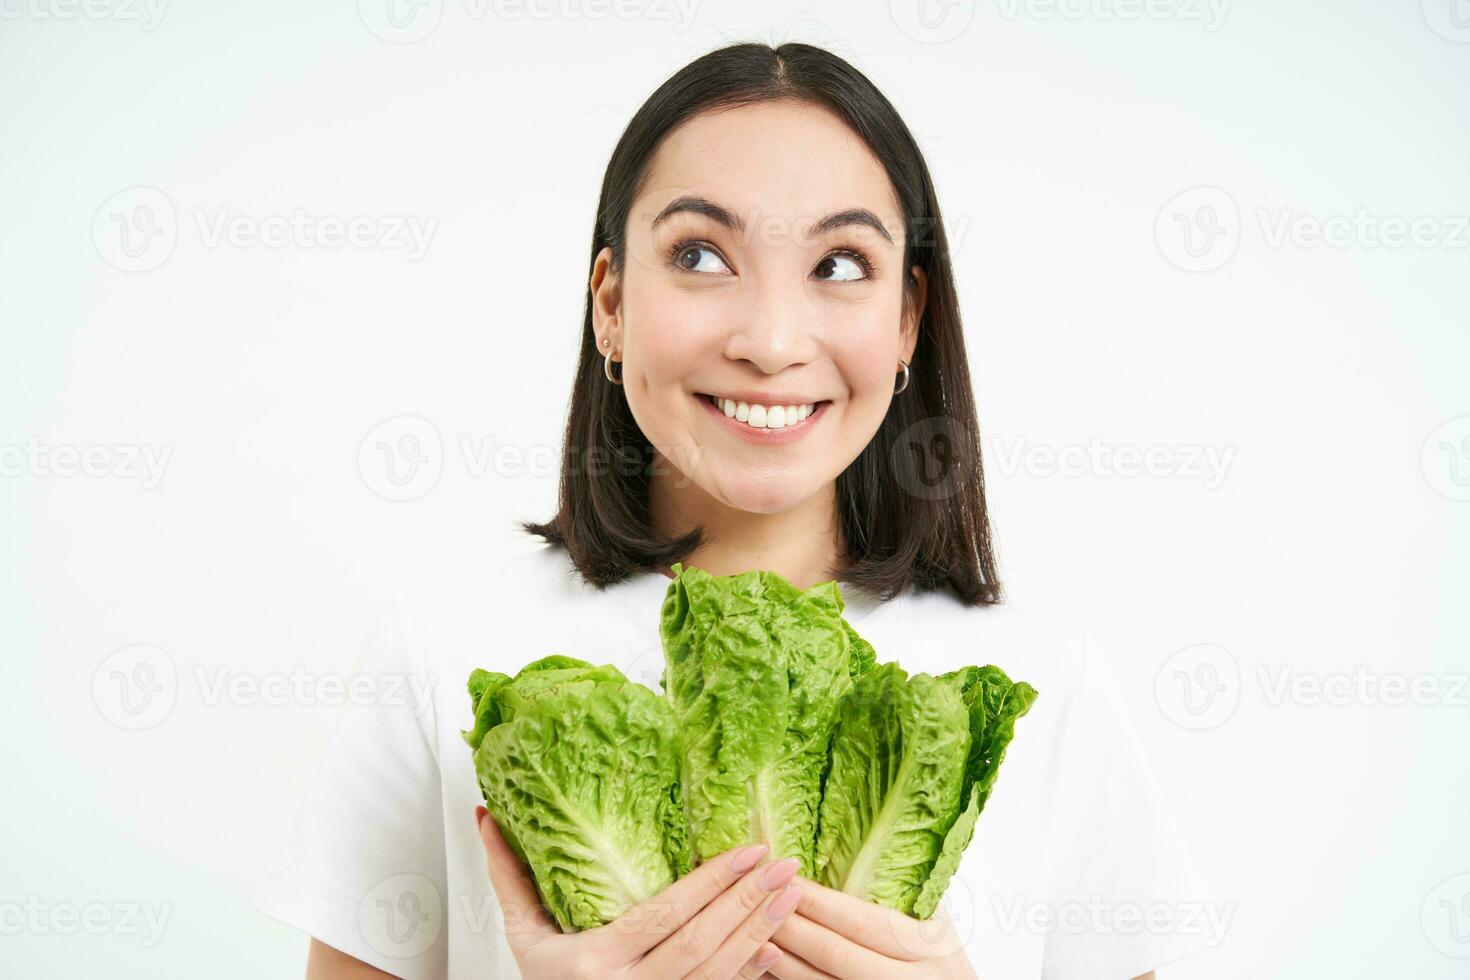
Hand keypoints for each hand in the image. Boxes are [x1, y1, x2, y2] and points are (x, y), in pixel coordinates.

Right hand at [475, 805, 800, 978]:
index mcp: (595, 964)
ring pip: (718, 973)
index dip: (711, 882)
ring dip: (760, 931)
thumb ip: (508, 874)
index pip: (665, 915)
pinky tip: (772, 946)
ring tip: (790, 895)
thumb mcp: (520, 934)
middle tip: (784, 866)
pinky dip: (749, 973)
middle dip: (748, 901)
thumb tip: (486, 817)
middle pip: (701, 942)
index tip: (748, 851)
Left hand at [765, 876, 976, 978]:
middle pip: (834, 953)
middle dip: (790, 924)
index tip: (785, 876)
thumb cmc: (944, 958)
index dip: (819, 900)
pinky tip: (766, 965)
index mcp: (927, 945)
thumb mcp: (937, 920)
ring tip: (751, 930)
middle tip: (755, 896)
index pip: (861, 920)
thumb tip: (853, 846)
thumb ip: (903, 889)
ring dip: (780, 959)